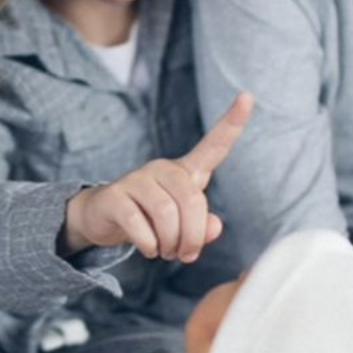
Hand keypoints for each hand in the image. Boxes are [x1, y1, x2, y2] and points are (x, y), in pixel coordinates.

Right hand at [63, 92, 252, 261]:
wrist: (104, 218)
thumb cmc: (151, 219)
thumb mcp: (182, 225)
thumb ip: (203, 227)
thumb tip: (214, 227)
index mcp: (187, 171)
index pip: (214, 145)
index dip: (232, 123)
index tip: (247, 97)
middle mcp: (163, 169)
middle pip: (192, 201)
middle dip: (193, 237)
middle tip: (185, 255)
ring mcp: (137, 180)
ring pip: (166, 214)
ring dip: (170, 244)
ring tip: (166, 253)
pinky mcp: (115, 196)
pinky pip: (139, 224)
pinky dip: (149, 245)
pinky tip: (149, 249)